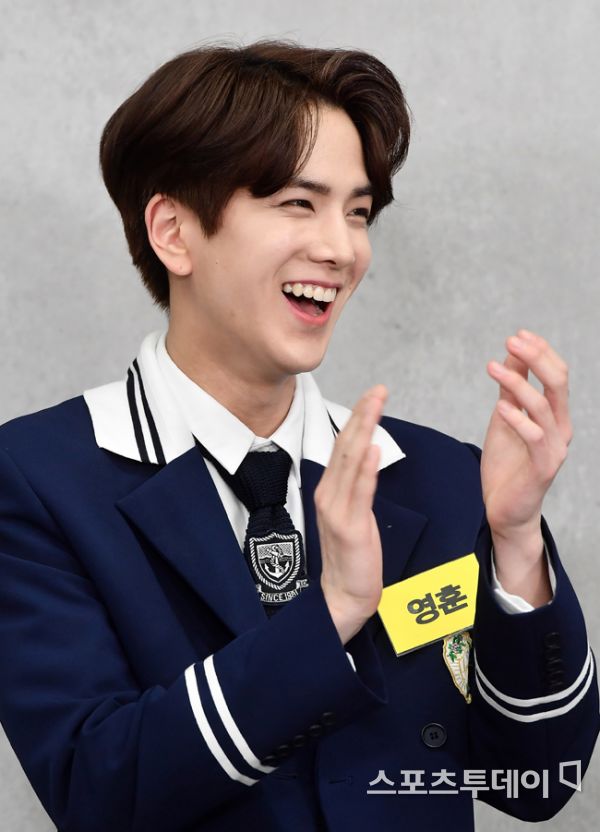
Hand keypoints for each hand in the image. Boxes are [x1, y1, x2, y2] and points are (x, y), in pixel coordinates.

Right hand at [316, 385, 386, 643]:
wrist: (343, 595)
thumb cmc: (353, 556)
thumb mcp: (354, 513)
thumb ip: (358, 485)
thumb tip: (369, 455)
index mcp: (331, 489)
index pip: (345, 445)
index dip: (358, 417)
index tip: (372, 394)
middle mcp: (328, 493)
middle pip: (346, 445)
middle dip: (362, 414)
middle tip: (377, 389)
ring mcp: (336, 509)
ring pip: (351, 461)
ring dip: (364, 430)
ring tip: (375, 404)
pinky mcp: (348, 526)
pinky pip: (359, 492)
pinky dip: (365, 468)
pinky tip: (373, 448)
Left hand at [482, 330, 571, 560]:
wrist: (505, 510)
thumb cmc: (507, 465)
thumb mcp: (506, 419)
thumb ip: (511, 391)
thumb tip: (511, 356)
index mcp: (555, 416)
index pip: (557, 375)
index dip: (540, 352)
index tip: (518, 335)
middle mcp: (561, 429)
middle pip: (558, 383)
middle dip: (536, 358)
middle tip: (511, 341)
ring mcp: (554, 448)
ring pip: (542, 406)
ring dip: (517, 382)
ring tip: (491, 368)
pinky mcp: (544, 467)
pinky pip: (533, 437)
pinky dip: (517, 419)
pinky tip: (500, 407)